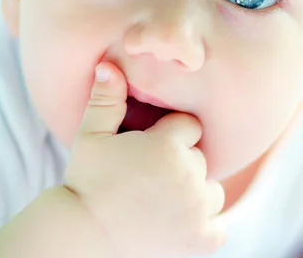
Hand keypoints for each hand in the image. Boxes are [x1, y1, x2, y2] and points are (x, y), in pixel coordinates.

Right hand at [64, 63, 225, 257]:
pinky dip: (204, 226)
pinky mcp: (200, 239)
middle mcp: (189, 174)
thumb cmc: (86, 183)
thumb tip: (108, 64)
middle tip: (151, 177)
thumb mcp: (90, 137)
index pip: (189, 127)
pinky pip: (218, 226)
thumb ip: (105, 99)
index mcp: (167, 146)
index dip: (170, 136)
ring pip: (212, 190)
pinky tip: (179, 222)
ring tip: (162, 199)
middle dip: (182, 163)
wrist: (84, 235)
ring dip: (195, 193)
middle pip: (200, 158)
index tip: (150, 150)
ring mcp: (197, 209)